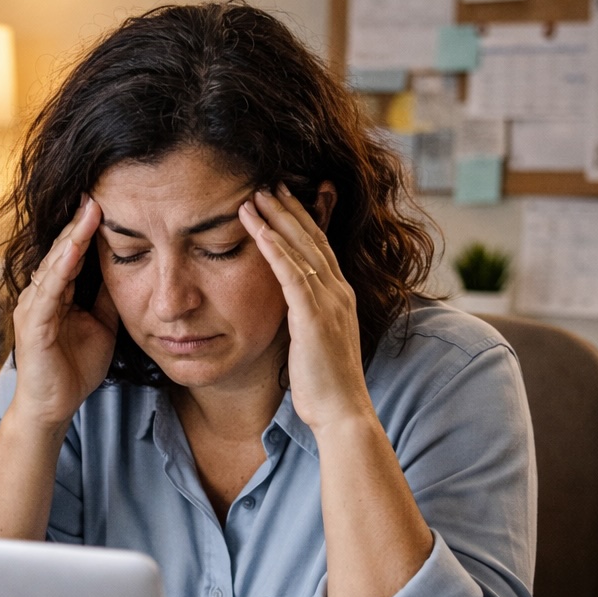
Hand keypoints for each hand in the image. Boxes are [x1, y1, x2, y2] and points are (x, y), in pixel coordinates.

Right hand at [11, 195, 118, 429]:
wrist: (53, 408)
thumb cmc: (74, 369)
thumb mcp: (102, 326)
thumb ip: (108, 299)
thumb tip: (130, 270)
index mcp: (56, 294)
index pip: (72, 253)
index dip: (88, 228)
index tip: (108, 201)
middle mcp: (40, 294)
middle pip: (61, 250)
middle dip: (80, 221)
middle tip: (98, 190)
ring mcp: (33, 307)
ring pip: (55, 263)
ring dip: (72, 235)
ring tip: (90, 208)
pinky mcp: (32, 324)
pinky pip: (49, 289)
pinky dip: (62, 265)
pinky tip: (75, 246)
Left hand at [238, 185, 372, 433]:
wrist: (342, 412)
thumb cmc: (327, 387)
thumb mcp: (316, 345)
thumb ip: (308, 323)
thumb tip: (294, 317)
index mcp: (340, 299)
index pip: (320, 250)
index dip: (302, 223)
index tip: (283, 201)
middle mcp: (339, 293)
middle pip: (312, 240)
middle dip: (289, 210)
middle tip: (268, 184)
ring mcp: (329, 303)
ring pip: (302, 250)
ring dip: (277, 221)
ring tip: (255, 196)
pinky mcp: (314, 317)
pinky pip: (292, 275)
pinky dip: (275, 249)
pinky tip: (259, 230)